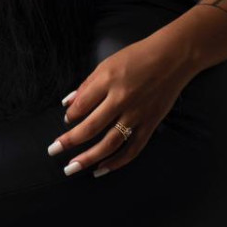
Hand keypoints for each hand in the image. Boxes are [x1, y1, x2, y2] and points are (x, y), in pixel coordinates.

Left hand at [46, 39, 188, 176]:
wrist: (173, 57)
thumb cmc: (138, 57)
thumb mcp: (108, 63)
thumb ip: (87, 85)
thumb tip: (68, 104)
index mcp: (108, 80)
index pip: (81, 105)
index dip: (70, 116)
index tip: (66, 121)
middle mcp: (122, 99)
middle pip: (90, 127)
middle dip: (69, 142)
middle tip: (53, 151)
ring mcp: (137, 114)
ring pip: (110, 143)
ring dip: (88, 158)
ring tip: (72, 168)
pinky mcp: (151, 124)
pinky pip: (133, 148)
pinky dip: (117, 162)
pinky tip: (102, 169)